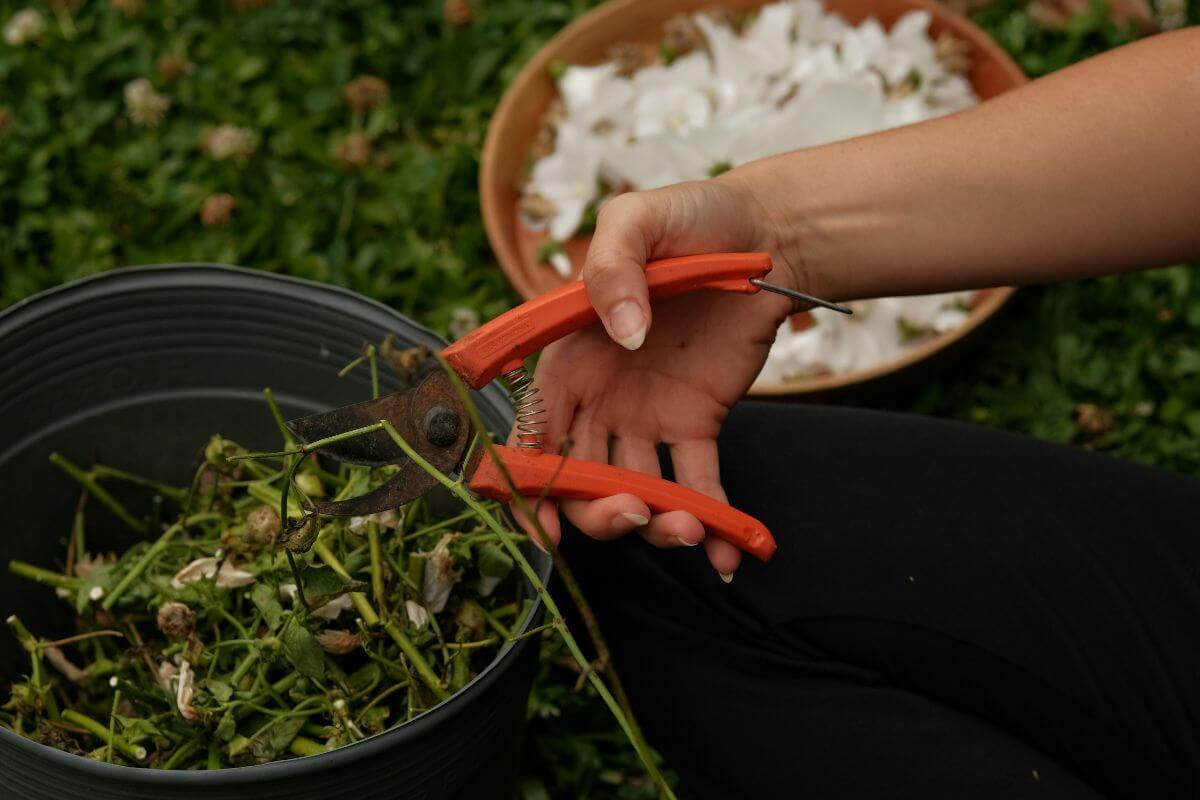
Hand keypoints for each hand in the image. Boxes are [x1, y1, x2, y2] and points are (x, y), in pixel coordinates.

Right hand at [512, 174, 802, 579]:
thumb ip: (614, 266)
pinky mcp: (696, 424)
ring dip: (654, 525)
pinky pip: (697, 483)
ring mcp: (646, 415)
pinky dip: (710, 521)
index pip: (534, 431)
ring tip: (691, 531)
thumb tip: (621, 331)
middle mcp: (599, 396)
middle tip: (634, 514)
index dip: (531, 484)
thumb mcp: (638, 219)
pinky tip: (727, 555)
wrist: (767, 234)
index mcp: (568, 355)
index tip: (545, 526)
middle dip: (599, 511)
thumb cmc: (691, 217)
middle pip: (581, 476)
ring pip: (635, 490)